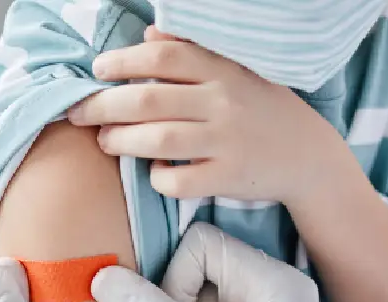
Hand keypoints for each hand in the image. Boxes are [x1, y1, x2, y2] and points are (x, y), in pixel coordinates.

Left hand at [68, 26, 344, 204]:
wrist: (308, 156)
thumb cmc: (263, 110)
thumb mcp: (237, 72)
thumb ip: (194, 53)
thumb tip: (148, 34)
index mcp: (222, 71)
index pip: (163, 56)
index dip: (123, 61)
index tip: (97, 71)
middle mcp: (223, 102)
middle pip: (148, 99)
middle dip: (103, 105)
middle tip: (79, 112)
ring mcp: (226, 141)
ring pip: (157, 140)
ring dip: (120, 141)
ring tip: (104, 141)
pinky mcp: (228, 178)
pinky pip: (178, 180)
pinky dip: (157, 177)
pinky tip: (153, 172)